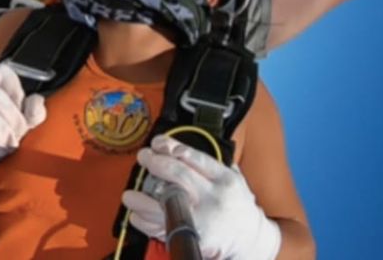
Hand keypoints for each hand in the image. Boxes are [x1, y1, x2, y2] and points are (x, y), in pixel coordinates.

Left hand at [122, 135, 280, 259]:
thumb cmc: (239, 206)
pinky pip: (165, 229)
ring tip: (129, 195)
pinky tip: (137, 216)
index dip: (172, 147)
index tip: (157, 143)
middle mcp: (214, 197)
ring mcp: (205, 218)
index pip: (194, 157)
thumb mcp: (236, 179)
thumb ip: (212, 165)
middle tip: (144, 158)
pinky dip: (147, 223)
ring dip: (143, 199)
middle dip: (156, 163)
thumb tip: (180, 148)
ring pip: (167, 203)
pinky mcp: (196, 237)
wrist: (252, 239)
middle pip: (179, 175)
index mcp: (224, 179)